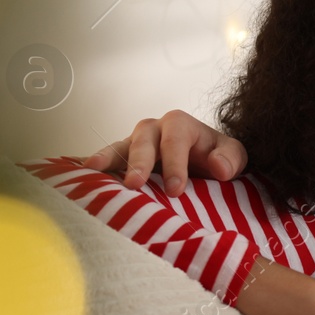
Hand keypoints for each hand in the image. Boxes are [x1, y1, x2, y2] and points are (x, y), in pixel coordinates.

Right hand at [82, 110, 248, 195]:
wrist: (207, 162)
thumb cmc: (219, 158)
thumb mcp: (235, 156)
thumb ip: (231, 158)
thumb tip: (220, 168)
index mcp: (181, 125)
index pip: (175, 140)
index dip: (175, 164)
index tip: (176, 189)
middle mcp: (154, 129)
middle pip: (143, 140)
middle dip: (138, 162)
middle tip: (134, 184)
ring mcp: (134, 143)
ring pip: (119, 147)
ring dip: (106, 159)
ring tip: (91, 171)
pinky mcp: (122, 159)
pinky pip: (107, 161)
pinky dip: (95, 168)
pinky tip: (80, 176)